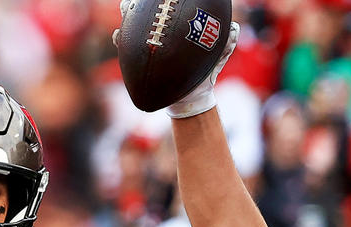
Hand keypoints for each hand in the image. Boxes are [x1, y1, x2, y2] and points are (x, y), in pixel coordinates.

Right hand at [111, 0, 240, 118]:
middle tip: (135, 0)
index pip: (167, 6)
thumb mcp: (220, 53)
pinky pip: (125, 48)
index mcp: (180, 26)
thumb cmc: (208, 69)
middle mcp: (162, 31)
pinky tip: (117, 37)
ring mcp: (149, 44)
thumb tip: (233, 27)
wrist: (195, 95)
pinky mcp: (140, 58)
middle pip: (145, 10)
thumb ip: (227, 40)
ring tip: (125, 8)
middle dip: (138, 3)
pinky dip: (119, 40)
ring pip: (132, 26)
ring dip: (126, 16)